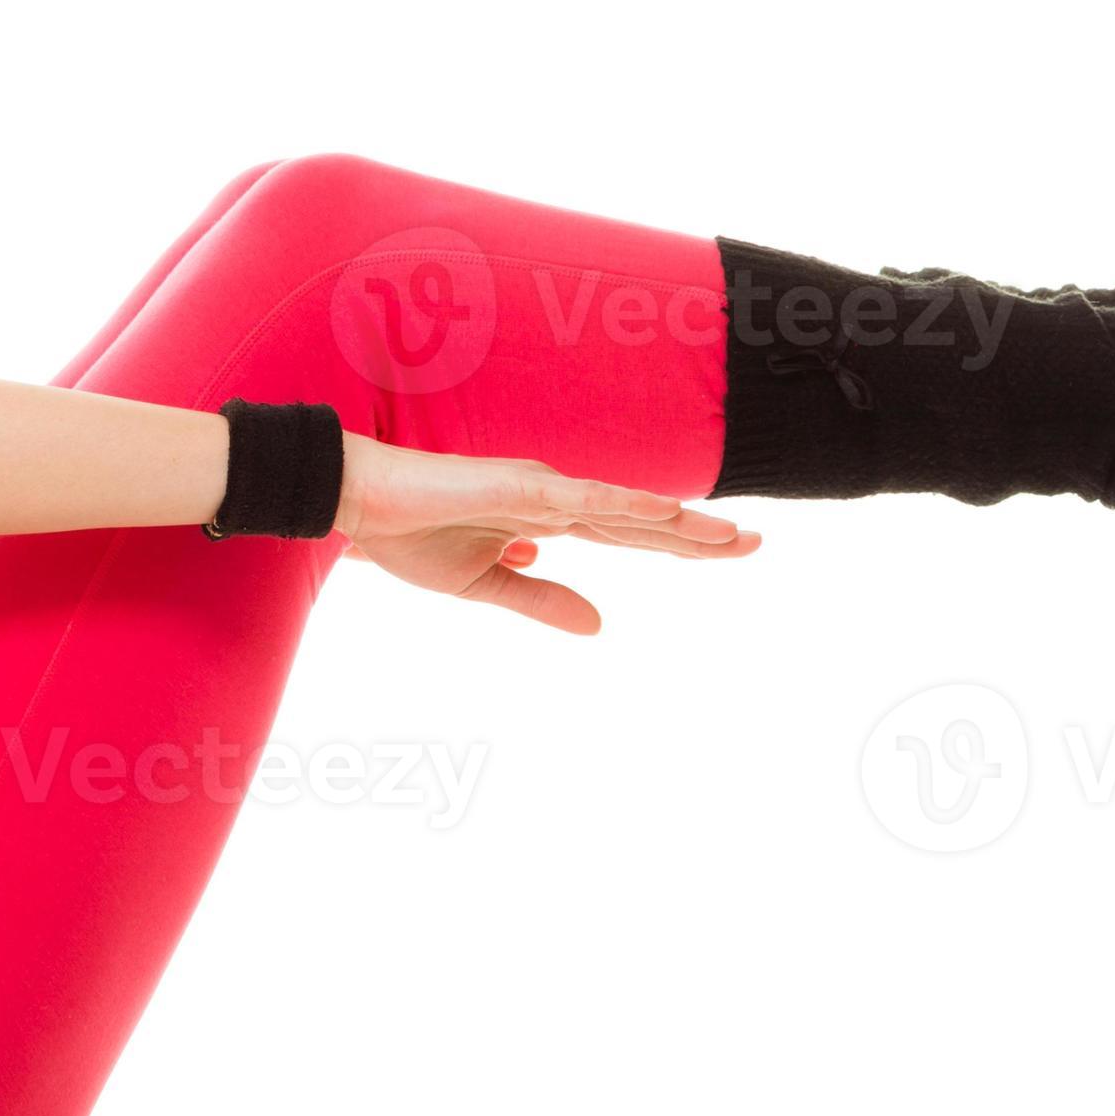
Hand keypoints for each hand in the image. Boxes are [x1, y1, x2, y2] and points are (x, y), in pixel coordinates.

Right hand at [330, 431, 759, 633]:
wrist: (356, 503)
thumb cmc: (408, 535)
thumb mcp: (483, 586)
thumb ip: (541, 599)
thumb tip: (599, 624)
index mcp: (547, 519)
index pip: (628, 532)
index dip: (678, 543)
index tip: (728, 550)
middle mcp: (555, 498)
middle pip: (643, 519)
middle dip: (700, 535)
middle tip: (758, 544)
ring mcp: (541, 491)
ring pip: (626, 509)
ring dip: (679, 522)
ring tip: (731, 535)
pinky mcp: (520, 491)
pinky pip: (585, 501)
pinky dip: (629, 505)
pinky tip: (668, 511)